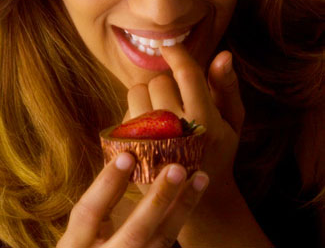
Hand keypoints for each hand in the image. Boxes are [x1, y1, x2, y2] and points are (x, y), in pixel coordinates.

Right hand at [56, 152, 207, 247]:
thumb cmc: (89, 246)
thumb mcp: (85, 229)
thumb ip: (102, 202)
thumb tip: (127, 159)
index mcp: (76, 245)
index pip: (88, 213)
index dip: (106, 183)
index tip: (127, 155)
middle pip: (135, 232)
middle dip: (158, 199)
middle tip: (177, 168)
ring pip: (162, 240)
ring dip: (183, 206)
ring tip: (200, 178)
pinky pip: (169, 242)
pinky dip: (182, 217)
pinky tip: (192, 196)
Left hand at [125, 44, 243, 200]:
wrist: (195, 196)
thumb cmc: (218, 150)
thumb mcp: (232, 121)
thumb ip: (227, 87)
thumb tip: (223, 54)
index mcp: (205, 119)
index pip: (186, 73)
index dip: (176, 53)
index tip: (169, 47)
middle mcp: (175, 129)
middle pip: (159, 80)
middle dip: (166, 83)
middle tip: (176, 99)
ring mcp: (149, 141)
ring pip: (137, 92)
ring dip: (147, 95)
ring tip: (160, 112)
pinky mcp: (131, 150)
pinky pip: (126, 112)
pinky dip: (136, 113)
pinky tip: (148, 128)